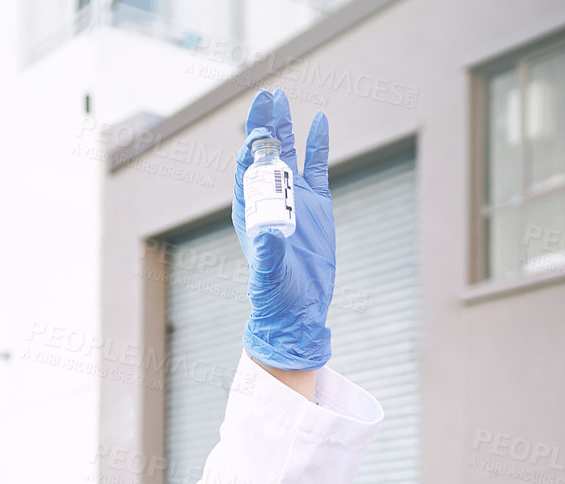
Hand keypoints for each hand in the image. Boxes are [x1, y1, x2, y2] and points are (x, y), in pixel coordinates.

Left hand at [230, 87, 334, 372]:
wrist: (298, 307)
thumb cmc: (274, 294)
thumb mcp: (267, 275)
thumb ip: (268, 255)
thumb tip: (269, 235)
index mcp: (250, 210)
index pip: (245, 170)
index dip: (249, 148)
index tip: (256, 133)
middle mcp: (268, 198)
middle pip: (264, 153)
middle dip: (264, 125)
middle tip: (266, 96)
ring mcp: (293, 198)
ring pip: (288, 153)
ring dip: (285, 126)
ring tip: (282, 97)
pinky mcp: (316, 204)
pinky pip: (316, 166)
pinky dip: (317, 143)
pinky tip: (320, 119)